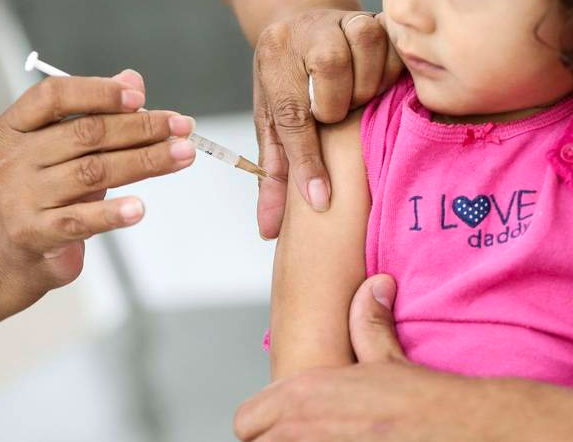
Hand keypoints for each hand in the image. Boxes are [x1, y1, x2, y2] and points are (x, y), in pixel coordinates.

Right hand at [0, 70, 195, 331]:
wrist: (9, 245)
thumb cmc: (44, 188)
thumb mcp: (61, 146)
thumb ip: (95, 113)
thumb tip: (132, 81)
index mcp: (18, 126)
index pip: (54, 96)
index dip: (99, 92)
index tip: (140, 96)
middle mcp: (16, 157)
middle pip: (87, 134)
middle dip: (142, 128)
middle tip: (182, 128)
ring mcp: (23, 196)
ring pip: (94, 172)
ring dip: (145, 161)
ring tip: (182, 155)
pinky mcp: (37, 232)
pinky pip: (82, 220)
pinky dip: (113, 213)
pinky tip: (139, 208)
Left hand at [234, 275, 566, 440]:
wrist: (467, 431)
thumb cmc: (426, 402)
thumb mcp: (389, 358)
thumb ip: (368, 322)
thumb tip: (374, 288)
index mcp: (305, 396)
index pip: (246, 421)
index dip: (263, 421)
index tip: (281, 422)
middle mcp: (304, 431)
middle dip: (275, 439)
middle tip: (309, 431)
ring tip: (329, 435)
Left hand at [253, 10, 402, 238]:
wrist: (304, 29)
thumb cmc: (288, 85)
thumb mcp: (273, 126)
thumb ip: (274, 176)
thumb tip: (269, 230)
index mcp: (274, 60)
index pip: (291, 115)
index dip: (307, 162)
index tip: (320, 201)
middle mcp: (306, 33)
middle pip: (331, 74)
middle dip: (338, 108)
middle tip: (337, 116)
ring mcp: (341, 21)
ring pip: (366, 51)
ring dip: (366, 87)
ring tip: (357, 99)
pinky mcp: (375, 19)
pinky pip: (395, 48)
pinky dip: (391, 73)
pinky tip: (378, 84)